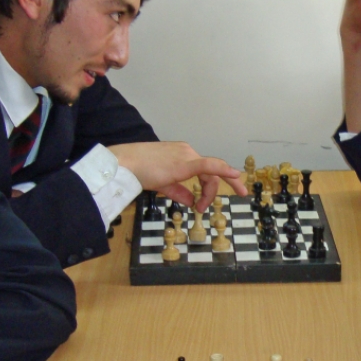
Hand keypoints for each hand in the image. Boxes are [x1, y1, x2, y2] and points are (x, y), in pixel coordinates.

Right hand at [107, 142, 247, 208]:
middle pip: (210, 173)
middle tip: (205, 208)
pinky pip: (209, 165)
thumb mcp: (162, 184)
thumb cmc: (138, 171)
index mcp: (182, 155)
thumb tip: (191, 201)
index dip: (215, 183)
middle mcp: (187, 152)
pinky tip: (236, 175)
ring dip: (209, 192)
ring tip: (201, 207)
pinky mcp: (184, 162)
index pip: (205, 169)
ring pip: (210, 173)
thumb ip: (179, 192)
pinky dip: (223, 170)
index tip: (218, 196)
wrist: (124, 164)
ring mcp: (187, 155)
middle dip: (213, 191)